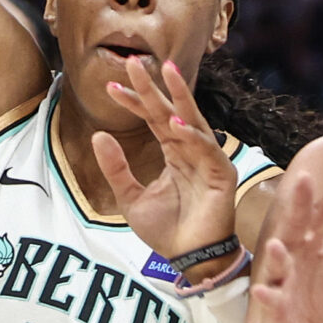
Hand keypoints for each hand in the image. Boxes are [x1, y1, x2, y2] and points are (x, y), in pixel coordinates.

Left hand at [92, 58, 236, 260]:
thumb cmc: (166, 231)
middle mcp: (191, 150)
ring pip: (192, 120)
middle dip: (154, 86)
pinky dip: (192, 136)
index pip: (153, 119)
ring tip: (165, 71)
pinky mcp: (222, 174)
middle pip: (171, 111)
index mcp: (173, 153)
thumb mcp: (131, 197)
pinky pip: (206, 149)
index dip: (135, 102)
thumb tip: (99, 134)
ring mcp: (209, 159)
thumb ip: (116, 168)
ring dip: (179, 96)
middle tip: (134, 62)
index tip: (112, 86)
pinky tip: (175, 124)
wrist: (189, 259)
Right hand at [247, 165, 322, 322]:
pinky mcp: (276, 305)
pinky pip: (270, 300)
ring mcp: (282, 278)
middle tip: (304, 179)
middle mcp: (294, 253)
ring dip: (277, 255)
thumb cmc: (321, 289)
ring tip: (278, 244)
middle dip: (299, 205)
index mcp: (312, 239)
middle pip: (296, 226)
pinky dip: (266, 296)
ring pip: (279, 263)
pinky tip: (261, 292)